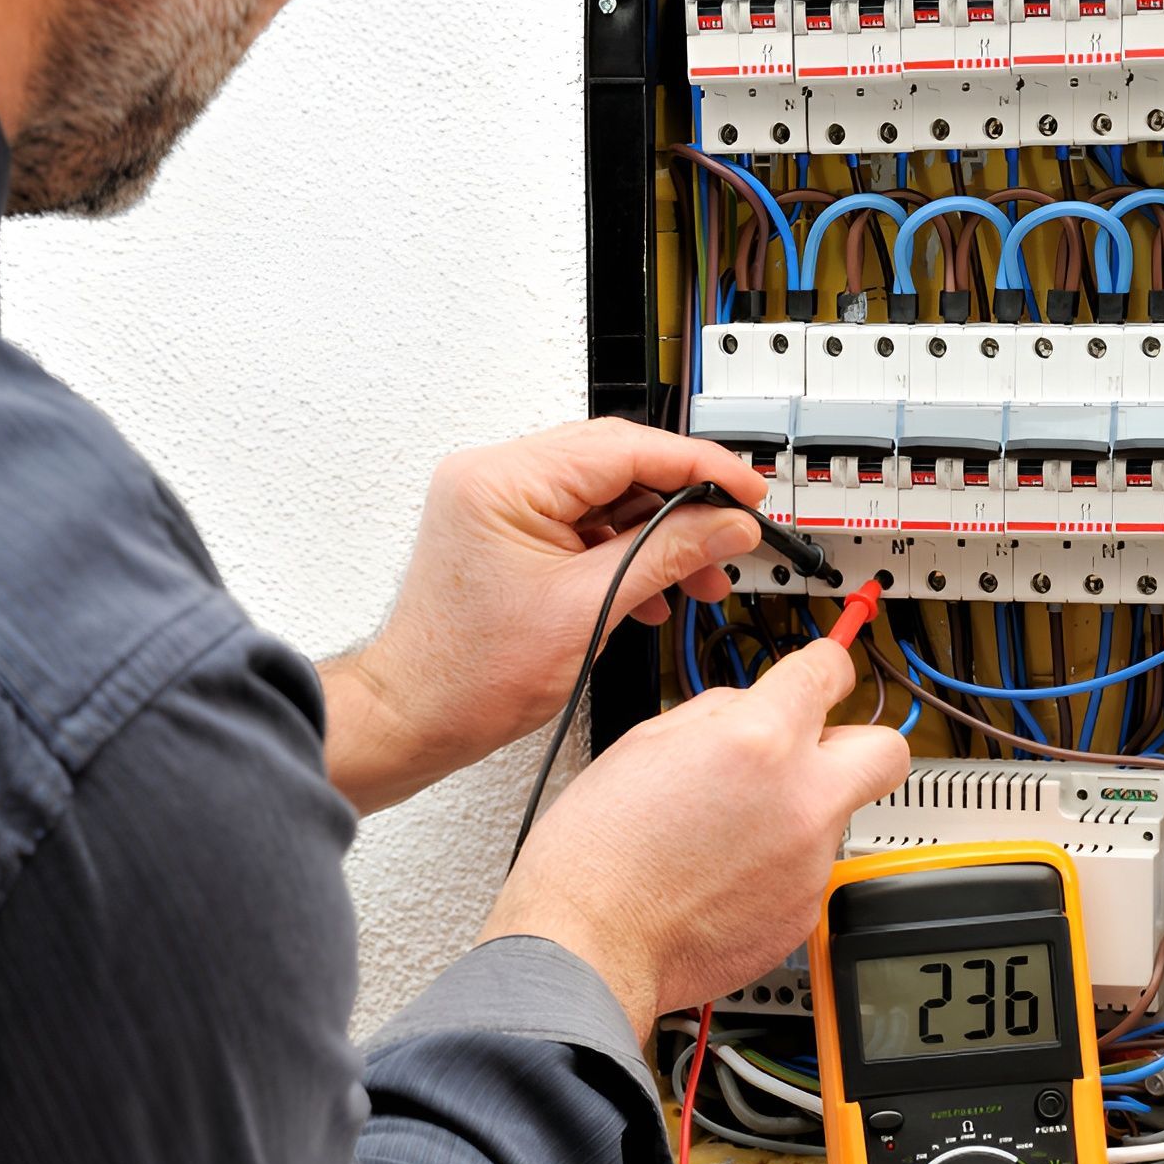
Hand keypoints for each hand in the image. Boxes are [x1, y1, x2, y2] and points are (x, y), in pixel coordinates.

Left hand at [319, 420, 766, 812]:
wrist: (419, 716)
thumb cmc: (470, 676)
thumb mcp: (589, 610)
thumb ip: (668, 555)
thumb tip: (726, 526)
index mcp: (502, 481)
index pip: (624, 447)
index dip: (698, 468)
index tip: (744, 490)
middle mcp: (494, 478)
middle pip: (618, 463)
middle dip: (683, 503)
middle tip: (732, 532)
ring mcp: (499, 503)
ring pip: (606, 495)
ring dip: (659, 534)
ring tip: (698, 576)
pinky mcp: (508, 531)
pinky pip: (583, 522)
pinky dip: (626, 550)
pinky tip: (654, 589)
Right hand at [478, 641, 911, 1039]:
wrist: (591, 941)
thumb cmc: (600, 850)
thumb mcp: (646, 741)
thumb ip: (719, 712)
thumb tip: (751, 709)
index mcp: (759, 740)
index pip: (828, 673)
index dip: (826, 667)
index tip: (825, 675)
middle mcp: (801, 799)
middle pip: (888, 751)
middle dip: (857, 743)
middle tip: (816, 752)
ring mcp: (809, 862)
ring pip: (835, 815)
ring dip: (798, 812)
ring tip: (728, 832)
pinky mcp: (803, 912)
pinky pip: (808, 870)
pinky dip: (777, 866)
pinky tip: (724, 873)